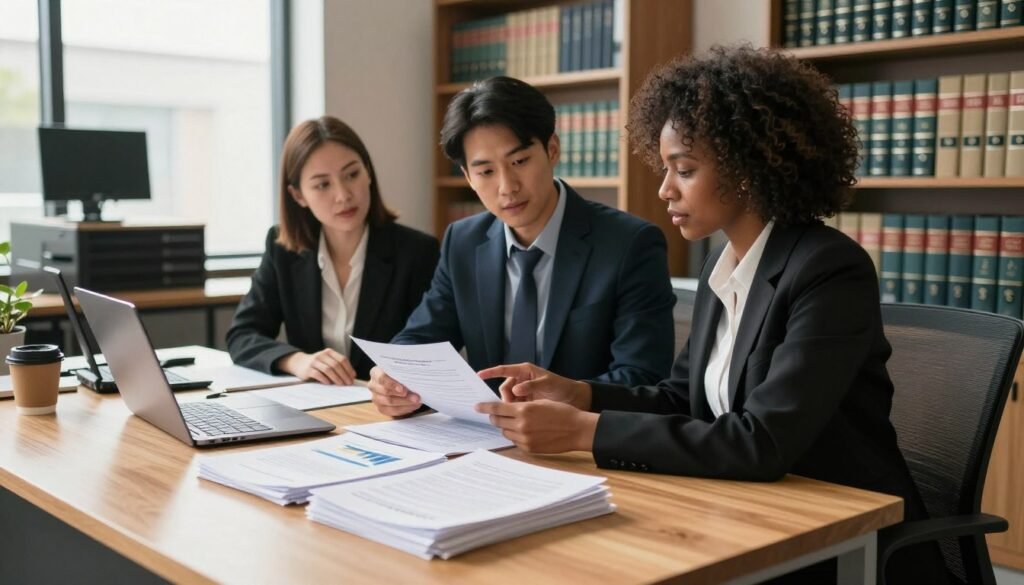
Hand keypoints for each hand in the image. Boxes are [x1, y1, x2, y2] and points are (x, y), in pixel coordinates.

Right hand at [277, 349, 355, 384]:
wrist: (299, 363)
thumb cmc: (317, 364)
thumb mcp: (327, 361)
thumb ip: (337, 366)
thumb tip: (351, 376)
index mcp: (329, 352)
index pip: (342, 359)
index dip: (349, 368)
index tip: (353, 377)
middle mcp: (322, 355)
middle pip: (336, 365)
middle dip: (344, 375)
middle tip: (348, 383)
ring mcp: (314, 361)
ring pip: (328, 369)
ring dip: (336, 378)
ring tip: (341, 384)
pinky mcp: (308, 369)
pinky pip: (318, 374)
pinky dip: (325, 379)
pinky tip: (329, 384)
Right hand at [368, 366, 421, 416]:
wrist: (399, 382)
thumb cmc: (400, 374)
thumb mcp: (401, 371)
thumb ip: (404, 374)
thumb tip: (416, 379)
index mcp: (375, 373)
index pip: (381, 378)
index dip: (392, 384)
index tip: (403, 389)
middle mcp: (373, 385)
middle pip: (385, 392)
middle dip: (402, 395)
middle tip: (416, 397)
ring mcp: (376, 397)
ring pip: (389, 402)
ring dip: (405, 402)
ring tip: (417, 401)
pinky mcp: (381, 408)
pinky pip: (392, 411)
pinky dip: (405, 408)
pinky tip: (413, 406)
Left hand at [474, 399, 598, 453]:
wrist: (577, 429)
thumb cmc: (561, 412)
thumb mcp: (540, 403)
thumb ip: (522, 406)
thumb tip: (507, 408)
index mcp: (524, 411)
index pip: (497, 408)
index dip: (485, 407)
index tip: (477, 406)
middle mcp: (521, 425)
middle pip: (498, 421)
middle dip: (495, 417)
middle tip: (496, 413)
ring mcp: (524, 439)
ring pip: (505, 431)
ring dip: (506, 426)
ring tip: (515, 422)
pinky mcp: (529, 448)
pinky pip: (515, 441)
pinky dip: (515, 435)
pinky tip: (525, 431)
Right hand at [477, 363, 591, 409]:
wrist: (574, 399)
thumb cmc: (561, 387)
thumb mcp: (547, 383)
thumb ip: (531, 385)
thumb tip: (515, 389)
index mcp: (524, 372)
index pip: (504, 370)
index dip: (491, 372)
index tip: (479, 375)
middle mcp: (521, 381)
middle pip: (504, 389)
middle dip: (504, 398)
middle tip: (511, 406)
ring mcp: (522, 393)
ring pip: (507, 401)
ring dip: (509, 406)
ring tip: (518, 412)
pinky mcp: (525, 404)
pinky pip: (514, 408)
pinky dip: (514, 412)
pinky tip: (518, 417)